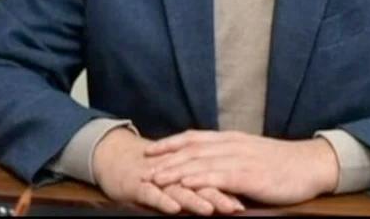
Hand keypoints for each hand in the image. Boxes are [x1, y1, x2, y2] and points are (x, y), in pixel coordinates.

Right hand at [92, 128, 244, 214]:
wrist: (119, 159)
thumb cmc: (157, 170)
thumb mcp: (182, 173)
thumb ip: (205, 180)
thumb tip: (237, 192)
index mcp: (191, 165)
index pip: (216, 173)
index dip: (232, 184)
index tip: (249, 195)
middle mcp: (176, 171)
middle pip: (201, 181)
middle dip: (219, 194)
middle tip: (236, 207)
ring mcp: (157, 178)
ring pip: (179, 188)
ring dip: (194, 199)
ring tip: (209, 209)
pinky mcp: (138, 185)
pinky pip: (151, 195)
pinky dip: (162, 200)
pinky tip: (173, 209)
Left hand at [144, 130, 339, 205]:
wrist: (310, 165)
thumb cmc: (282, 164)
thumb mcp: (252, 154)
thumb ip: (230, 156)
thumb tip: (209, 163)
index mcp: (232, 139)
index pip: (194, 137)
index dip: (171, 143)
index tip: (150, 148)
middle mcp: (232, 145)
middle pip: (192, 149)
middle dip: (166, 158)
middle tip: (144, 166)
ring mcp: (240, 158)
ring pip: (201, 162)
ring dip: (176, 170)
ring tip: (156, 177)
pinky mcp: (249, 174)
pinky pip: (219, 176)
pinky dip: (199, 179)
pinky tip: (185, 184)